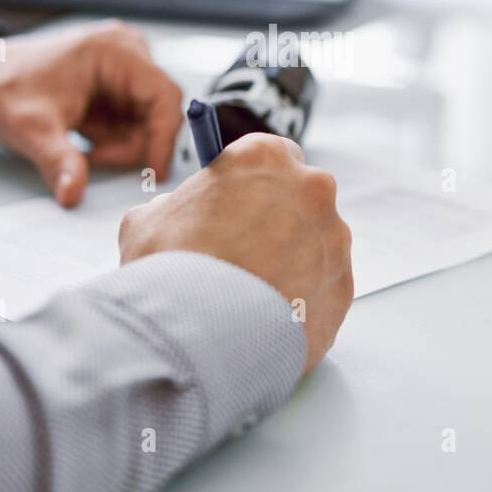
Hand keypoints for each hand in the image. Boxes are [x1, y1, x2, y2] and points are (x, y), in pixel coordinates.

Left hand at [0, 20, 182, 207]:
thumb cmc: (5, 88)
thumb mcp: (32, 130)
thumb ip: (59, 162)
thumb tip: (72, 194)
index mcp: (114, 50)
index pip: (164, 95)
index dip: (164, 137)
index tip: (155, 171)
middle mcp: (126, 50)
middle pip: (158, 109)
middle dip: (134, 143)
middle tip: (96, 157)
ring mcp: (124, 63)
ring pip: (149, 117)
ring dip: (124, 141)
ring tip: (87, 145)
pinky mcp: (118, 79)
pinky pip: (135, 116)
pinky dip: (117, 135)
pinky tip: (89, 137)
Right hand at [118, 133, 353, 373]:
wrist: (198, 337)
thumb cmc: (170, 269)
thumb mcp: (148, 222)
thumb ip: (174, 209)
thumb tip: (176, 216)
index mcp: (265, 158)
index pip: (270, 155)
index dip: (252, 183)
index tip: (237, 203)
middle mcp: (311, 189)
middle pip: (300, 198)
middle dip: (276, 221)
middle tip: (240, 253)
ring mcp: (334, 240)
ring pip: (315, 245)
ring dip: (290, 263)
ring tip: (247, 296)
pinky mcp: (343, 288)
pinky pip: (321, 290)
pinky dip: (300, 303)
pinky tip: (265, 319)